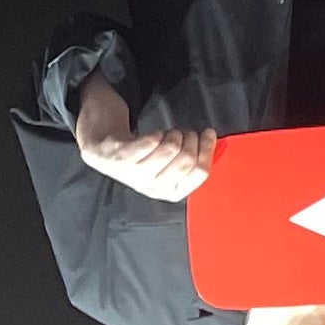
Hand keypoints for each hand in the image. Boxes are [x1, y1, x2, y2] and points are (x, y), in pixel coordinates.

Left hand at [73, 79, 212, 201]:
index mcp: (170, 192)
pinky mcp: (122, 159)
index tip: (208, 133)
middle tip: (185, 132)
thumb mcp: (169, 170)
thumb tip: (217, 146)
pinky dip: (155, 134)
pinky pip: (150, 141)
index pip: (199, 173)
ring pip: (170, 148)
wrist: (107, 155)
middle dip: (191, 138)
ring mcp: (136, 175)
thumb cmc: (144, 161)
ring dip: (173, 134)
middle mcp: (153, 187)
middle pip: (187, 159)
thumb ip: (192, 163)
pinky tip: (152, 137)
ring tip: (168, 135)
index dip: (207, 149)